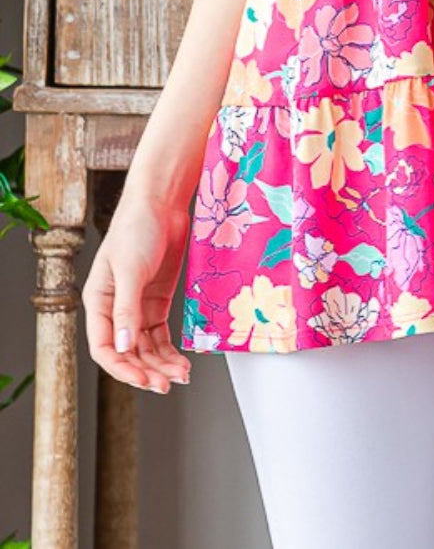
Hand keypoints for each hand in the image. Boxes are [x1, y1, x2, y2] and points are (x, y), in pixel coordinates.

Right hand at [81, 192, 192, 393]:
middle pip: (128, 353)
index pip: (104, 348)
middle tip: (168, 384)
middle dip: (147, 371)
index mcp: (98, 302)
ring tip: (181, 375)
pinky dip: (170, 350)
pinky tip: (183, 360)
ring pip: (146, 348)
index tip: (144, 380)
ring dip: (162, 364)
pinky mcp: (157, 301)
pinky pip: (160, 335)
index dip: (122, 369)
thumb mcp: (130, 269)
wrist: (162, 202)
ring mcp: (138, 306)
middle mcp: (116, 308)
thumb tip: (124, 346)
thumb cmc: (137, 227)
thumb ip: (126, 309)